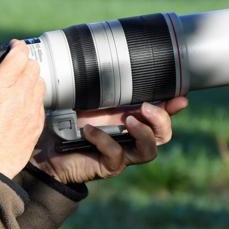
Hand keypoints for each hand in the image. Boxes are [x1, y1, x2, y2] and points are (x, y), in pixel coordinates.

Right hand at [0, 40, 45, 178]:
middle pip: (33, 65)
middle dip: (24, 61)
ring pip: (40, 82)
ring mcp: (30, 111)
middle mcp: (17, 97)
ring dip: (31, 78)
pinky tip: (22, 102)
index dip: (17, 46)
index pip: (18, 55)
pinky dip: (34, 97)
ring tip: (19, 83)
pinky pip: (41, 102)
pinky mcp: (36, 124)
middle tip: (14, 65)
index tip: (12, 46)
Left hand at [32, 97, 188, 184]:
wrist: (47, 150)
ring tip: (127, 120)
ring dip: (142, 134)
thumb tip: (108, 62)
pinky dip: (104, 140)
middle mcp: (130, 138)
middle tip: (145, 107)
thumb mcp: (85, 101)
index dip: (173, 108)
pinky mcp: (108, 167)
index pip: (160, 116)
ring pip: (149, 151)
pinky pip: (116, 155)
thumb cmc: (66, 122)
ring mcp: (122, 154)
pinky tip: (88, 131)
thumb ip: (100, 88)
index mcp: (130, 120)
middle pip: (162, 135)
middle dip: (161, 120)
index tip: (181, 98)